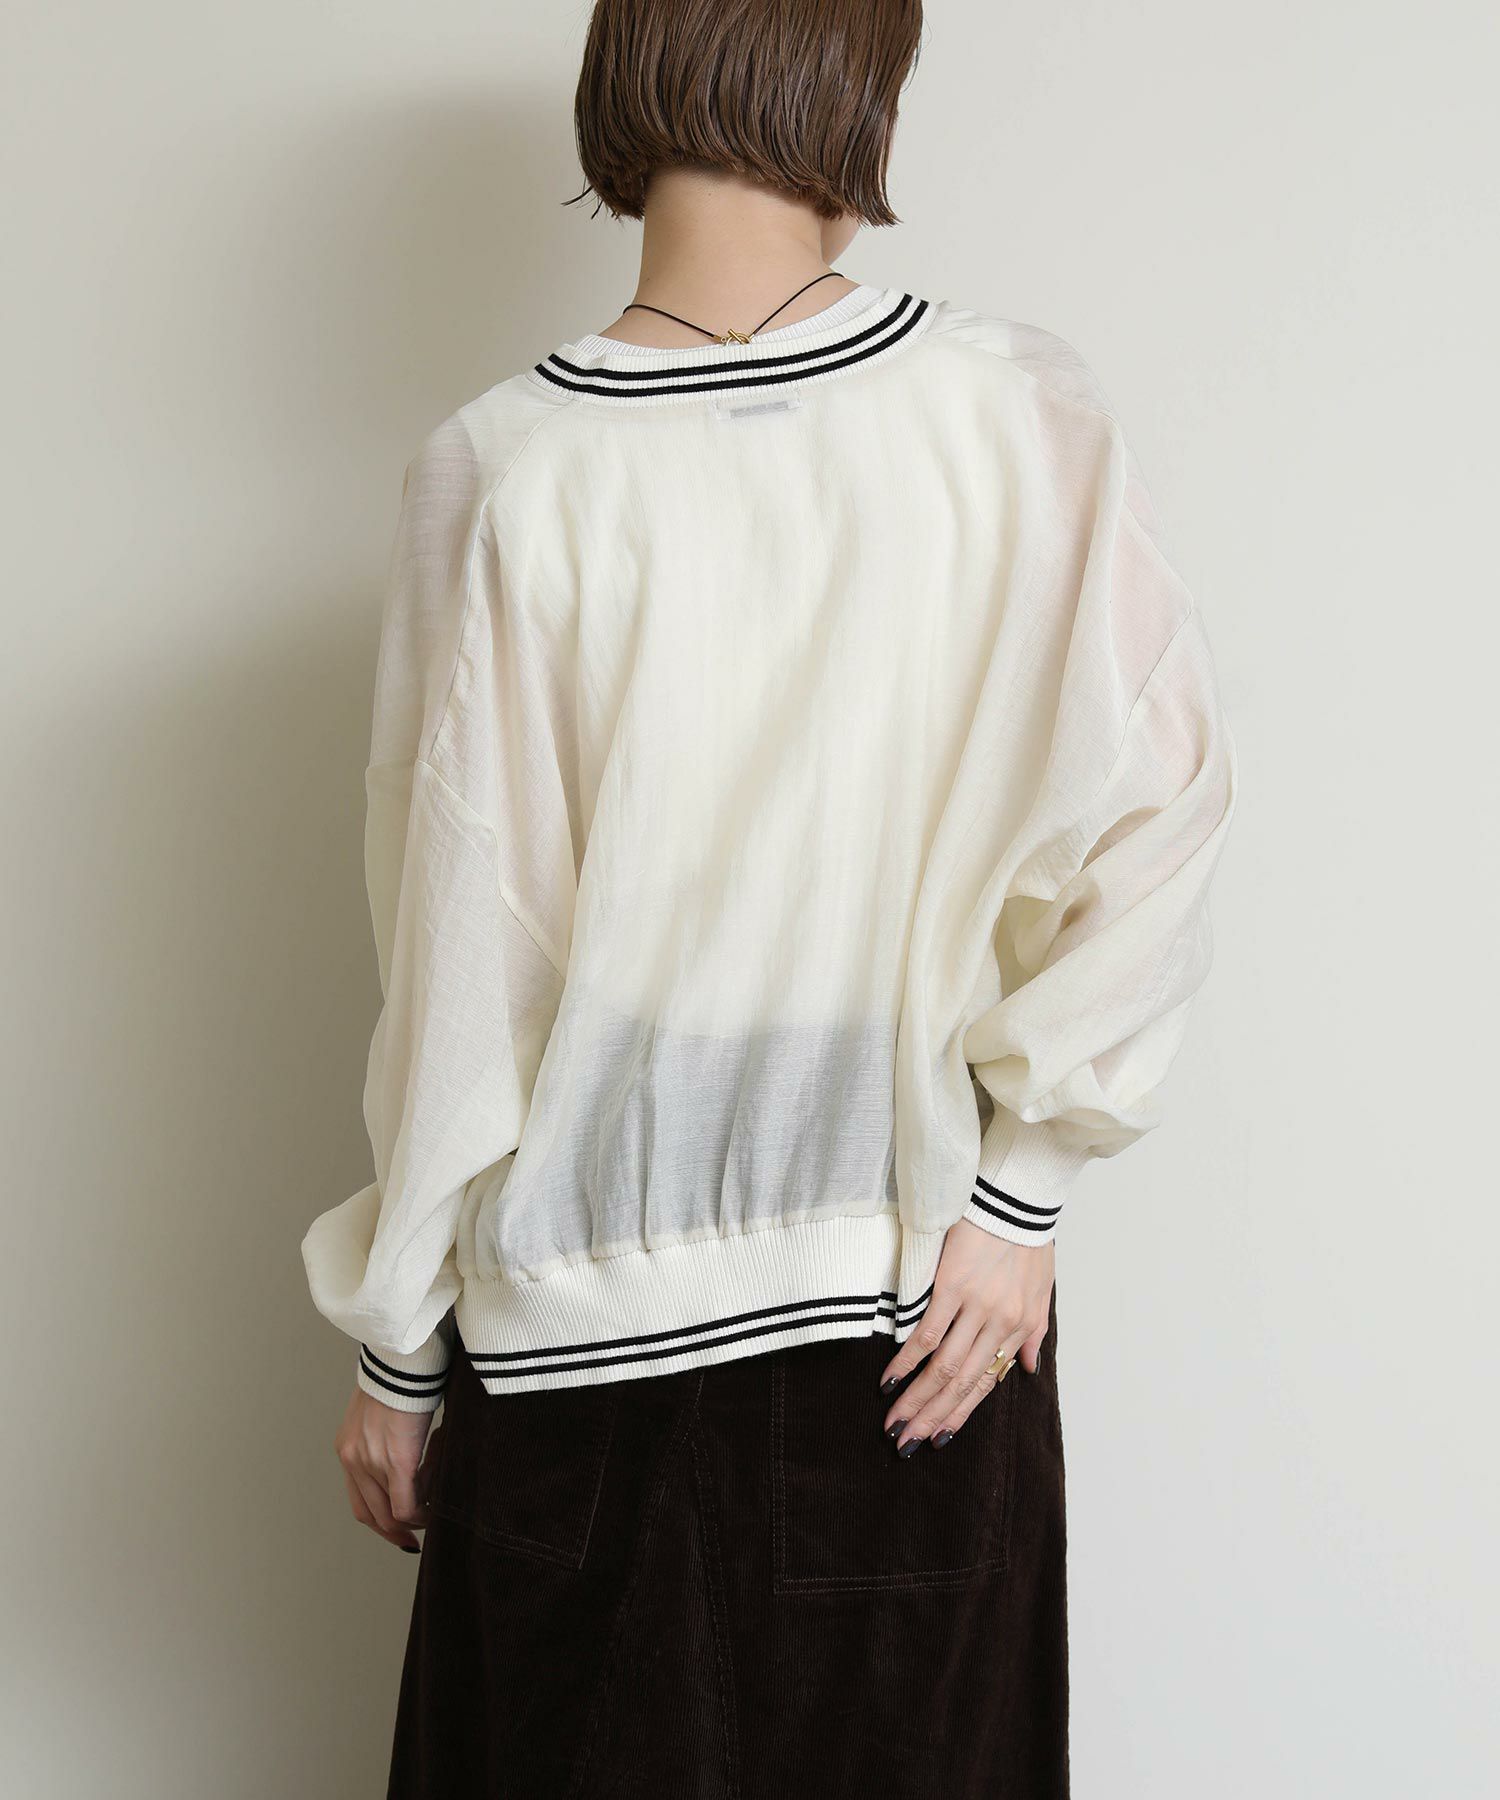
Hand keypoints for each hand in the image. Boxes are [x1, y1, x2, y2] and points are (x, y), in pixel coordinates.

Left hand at [334, 1386, 443, 1550]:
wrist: (405, 1358)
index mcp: (348, 1448)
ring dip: (412, 1518)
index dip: (380, 1522)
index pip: (360, 1501)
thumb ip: (387, 1438)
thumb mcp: (383, 1413)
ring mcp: (372, 1462)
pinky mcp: (396, 1460)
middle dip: (394, 1531)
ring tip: (431, 1510)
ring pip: (389, 1514)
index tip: (399, 1529)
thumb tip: (413, 1458)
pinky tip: (433, 1506)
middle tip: (414, 1539)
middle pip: (371, 1515)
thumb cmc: (401, 1377)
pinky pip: (405, 1504)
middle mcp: (353, 1459)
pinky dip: (420, 1512)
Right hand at [877, 1219, 1053, 1455]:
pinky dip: (908, 1360)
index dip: (962, 1413)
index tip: (938, 1437)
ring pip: (944, 1367)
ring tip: (895, 1423)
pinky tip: (891, 1380)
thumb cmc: (1028, 1238)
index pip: (988, 1382)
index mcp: (1021, 1327)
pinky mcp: (952, 1286)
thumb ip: (1035, 1333)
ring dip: (917, 1399)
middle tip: (906, 1443)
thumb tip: (1029, 1368)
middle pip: (962, 1383)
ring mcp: (976, 1307)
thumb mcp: (1042, 1290)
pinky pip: (928, 1332)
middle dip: (933, 1416)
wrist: (1017, 1196)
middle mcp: (1000, 1324)